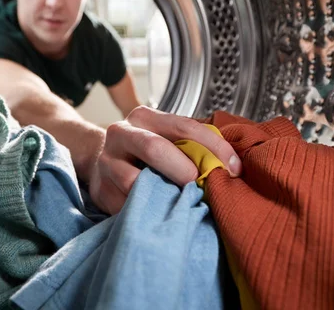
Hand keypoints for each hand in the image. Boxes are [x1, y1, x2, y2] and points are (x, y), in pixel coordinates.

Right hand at [88, 106, 242, 214]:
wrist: (100, 163)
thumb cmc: (145, 153)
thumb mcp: (165, 138)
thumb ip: (193, 144)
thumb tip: (233, 166)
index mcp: (144, 117)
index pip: (183, 126)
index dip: (213, 147)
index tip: (234, 168)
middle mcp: (121, 134)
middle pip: (154, 148)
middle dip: (184, 169)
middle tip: (201, 185)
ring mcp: (107, 163)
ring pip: (135, 182)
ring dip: (164, 196)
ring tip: (183, 204)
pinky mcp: (101, 191)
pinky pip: (128, 206)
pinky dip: (149, 213)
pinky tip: (163, 215)